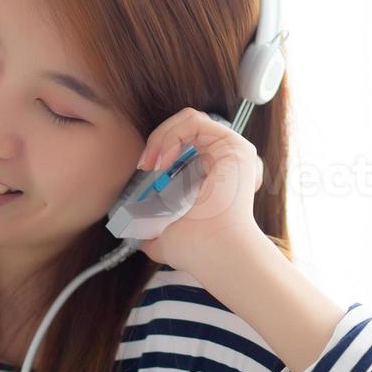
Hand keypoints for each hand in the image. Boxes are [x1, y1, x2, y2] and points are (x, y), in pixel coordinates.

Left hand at [133, 107, 266, 270]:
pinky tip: (162, 160)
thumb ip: (153, 230)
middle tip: (144, 164)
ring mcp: (231, 151)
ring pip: (188, 120)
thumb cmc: (196, 248)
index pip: (183, 144)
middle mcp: (225, 161)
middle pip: (184, 129)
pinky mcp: (234, 145)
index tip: (143, 170)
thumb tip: (137, 234)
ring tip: (152, 162)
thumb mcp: (164, 234)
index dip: (159, 150)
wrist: (212, 251)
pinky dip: (171, 134)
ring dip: (161, 137)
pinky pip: (195, 120)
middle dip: (157, 141)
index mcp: (212, 176)